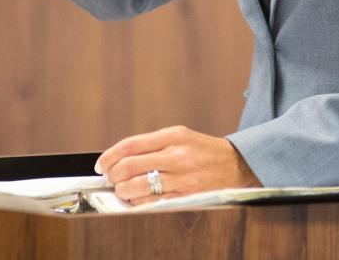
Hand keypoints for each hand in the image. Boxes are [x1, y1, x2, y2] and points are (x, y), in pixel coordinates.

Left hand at [95, 125, 260, 205]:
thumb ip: (152, 144)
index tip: (101, 165)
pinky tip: (137, 200)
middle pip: (129, 166)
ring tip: (123, 190)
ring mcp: (182, 178)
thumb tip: (120, 158)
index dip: (110, 156)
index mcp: (173, 136)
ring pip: (138, 187)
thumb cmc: (203, 150)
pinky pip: (153, 203)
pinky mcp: (186, 196)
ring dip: (123, 191)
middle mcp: (176, 155)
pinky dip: (138, 203)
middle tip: (111, 179)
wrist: (237, 165)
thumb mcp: (180, 136)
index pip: (130, 145)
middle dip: (113, 175)